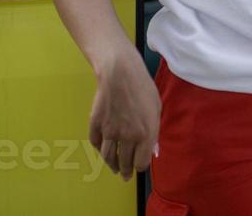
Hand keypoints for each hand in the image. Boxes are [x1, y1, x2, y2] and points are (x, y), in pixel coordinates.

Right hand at [89, 47, 159, 181]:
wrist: (120, 75)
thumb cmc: (144, 88)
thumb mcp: (156, 109)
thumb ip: (153, 130)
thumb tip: (151, 147)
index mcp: (145, 134)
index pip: (141, 162)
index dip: (141, 166)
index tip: (140, 166)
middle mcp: (127, 138)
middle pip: (125, 162)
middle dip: (126, 171)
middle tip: (126, 175)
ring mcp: (109, 133)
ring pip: (109, 157)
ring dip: (112, 166)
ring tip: (116, 169)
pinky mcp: (95, 126)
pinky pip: (97, 144)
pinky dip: (100, 150)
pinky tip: (104, 151)